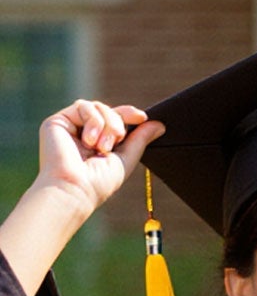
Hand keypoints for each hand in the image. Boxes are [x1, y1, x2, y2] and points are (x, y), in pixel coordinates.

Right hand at [34, 101, 158, 219]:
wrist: (75, 188)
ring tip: (102, 147)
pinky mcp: (57, 121)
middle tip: (116, 141)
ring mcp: (70, 126)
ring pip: (97, 106)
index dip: (129, 114)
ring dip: (107, 124)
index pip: (115, 119)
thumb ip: (140, 140)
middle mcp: (83, 133)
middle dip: (118, 123)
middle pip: (108, 110)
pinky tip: (89, 141)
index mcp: (98, 141)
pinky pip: (83, 106)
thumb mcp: (126, 159)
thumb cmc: (99, 182)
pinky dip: (93, 121)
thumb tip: (159, 124)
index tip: (142, 117)